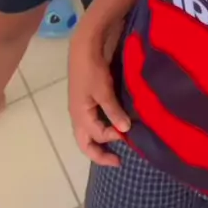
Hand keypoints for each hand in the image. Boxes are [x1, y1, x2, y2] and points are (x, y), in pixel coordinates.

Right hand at [68, 23, 130, 166]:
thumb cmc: (92, 69)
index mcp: (80, 116)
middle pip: (85, 143)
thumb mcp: (104, 90)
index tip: (129, 134)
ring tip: (116, 146)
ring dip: (100, 141)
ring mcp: (81, 108)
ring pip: (88, 133)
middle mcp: (78, 116)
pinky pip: (92, 120)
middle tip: (117, 161)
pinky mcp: (86, 99)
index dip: (113, 137)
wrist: (84, 46)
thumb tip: (125, 130)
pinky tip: (113, 125)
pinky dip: (101, 127)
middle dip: (100, 154)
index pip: (97, 136)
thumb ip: (113, 111)